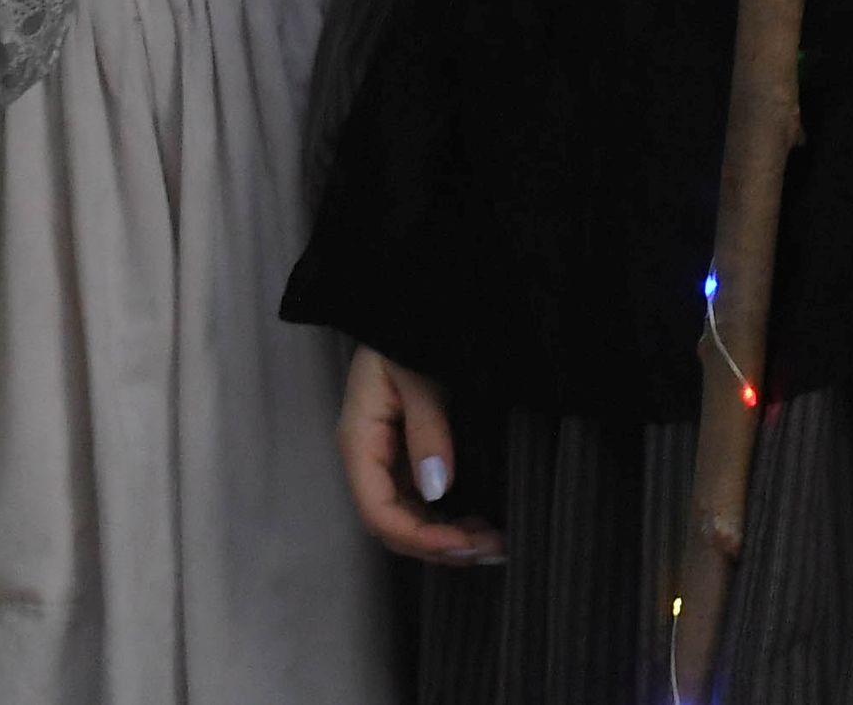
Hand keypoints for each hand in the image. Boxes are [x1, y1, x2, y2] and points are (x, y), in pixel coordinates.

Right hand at [339, 346, 502, 565]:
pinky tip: (478, 524)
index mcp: (360, 440)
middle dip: (439, 544)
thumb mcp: (416, 374)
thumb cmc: (408, 330)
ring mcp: (387, 457)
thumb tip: (438, 489)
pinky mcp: (406, 453)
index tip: (465, 544)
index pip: (378, 511)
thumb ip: (428, 428)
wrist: (408, 304)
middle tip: (491, 548)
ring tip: (492, 543)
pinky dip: (447, 519)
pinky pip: (421, 501)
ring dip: (446, 537)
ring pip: (409, 517)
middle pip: (394, 523)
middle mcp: (369, 458)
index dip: (419, 538)